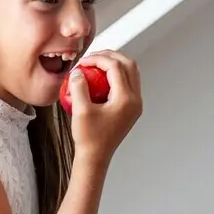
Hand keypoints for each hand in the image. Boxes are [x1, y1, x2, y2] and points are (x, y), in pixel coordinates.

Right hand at [68, 50, 141, 165]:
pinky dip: (115, 76)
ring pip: (130, 73)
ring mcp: (135, 104)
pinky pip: (127, 84)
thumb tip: (78, 72)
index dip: (98, 59)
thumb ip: (79, 87)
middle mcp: (135, 100)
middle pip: (128, 65)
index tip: (83, 62)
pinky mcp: (130, 108)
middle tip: (92, 57)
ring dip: (114, 64)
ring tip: (95, 65)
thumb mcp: (80, 110)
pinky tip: (99, 79)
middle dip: (110, 56)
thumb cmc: (88, 138)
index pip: (116, 67)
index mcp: (126, 100)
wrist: (95, 157)